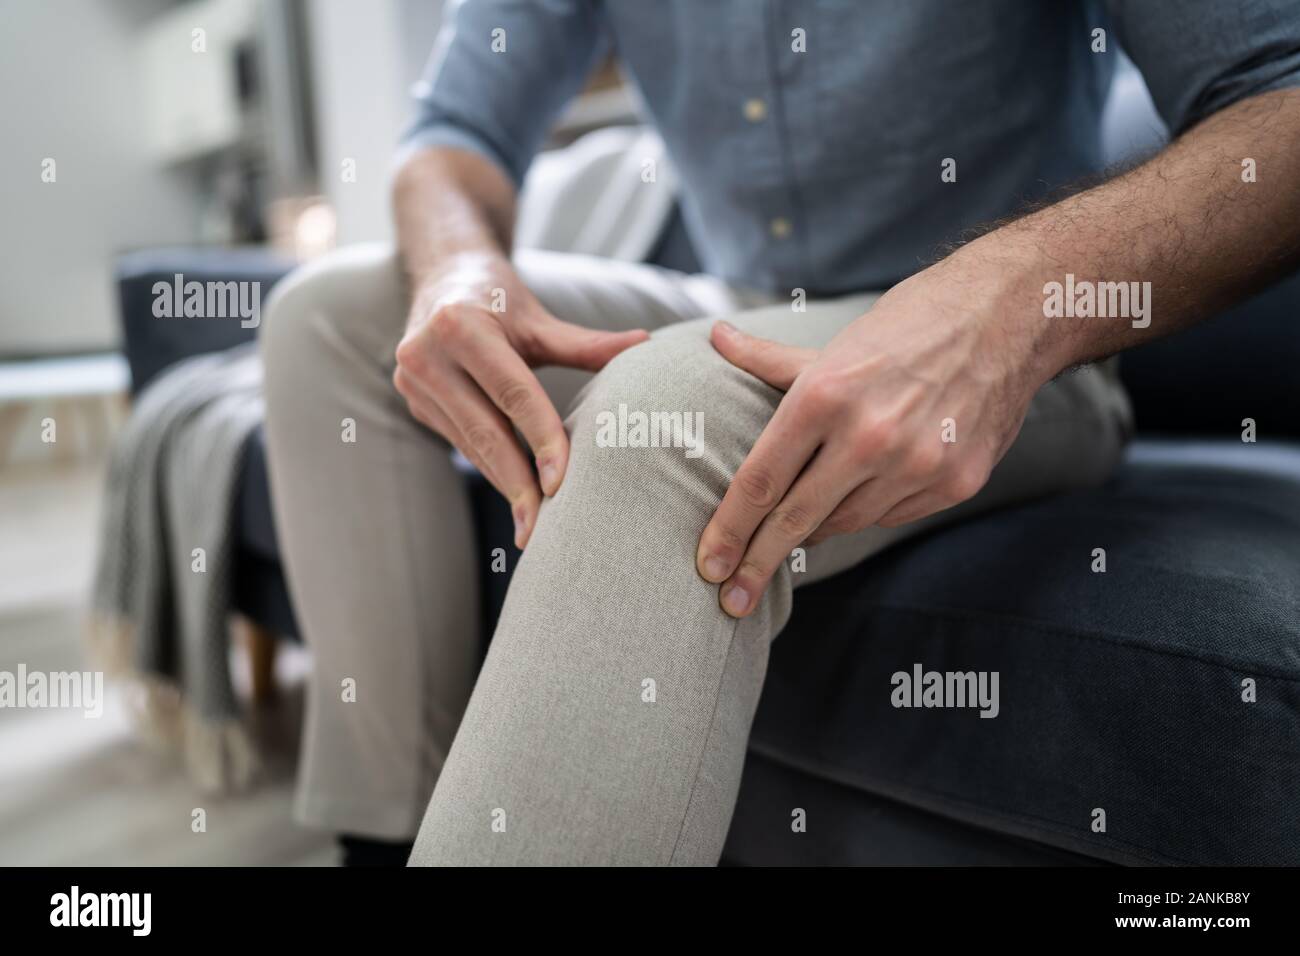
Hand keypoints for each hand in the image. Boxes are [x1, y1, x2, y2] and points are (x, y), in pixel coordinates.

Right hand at [395, 254, 647, 546]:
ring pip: (470, 444)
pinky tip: (514, 492)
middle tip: (542, 528)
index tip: (561, 482)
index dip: (540, 438)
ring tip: (532, 523)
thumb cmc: (499, 298)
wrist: (442, 276)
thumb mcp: (539, 319)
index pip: (512, 393)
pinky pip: (459, 442)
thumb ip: (587, 344)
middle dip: (517, 482)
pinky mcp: (413, 400)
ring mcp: (413, 381)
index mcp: (461, 326)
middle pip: (484, 430)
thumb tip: (646, 344)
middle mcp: (426, 354)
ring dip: (504, 483)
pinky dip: (489, 466)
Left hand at [695, 263, 1043, 616]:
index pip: (761, 481)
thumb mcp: (835, 344)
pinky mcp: (955, 482)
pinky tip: (860, 497)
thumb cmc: (908, 327)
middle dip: (755, 564)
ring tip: (793, 530)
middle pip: (794, 519)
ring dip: (815, 529)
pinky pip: (890, 517)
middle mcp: (868, 436)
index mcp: (825, 395)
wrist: (1007, 318)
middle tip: (728, 600)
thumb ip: (770, 360)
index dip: (728, 529)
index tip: (708, 565)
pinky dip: (867, 512)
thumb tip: (717, 339)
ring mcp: (916, 464)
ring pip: (844, 522)